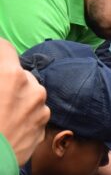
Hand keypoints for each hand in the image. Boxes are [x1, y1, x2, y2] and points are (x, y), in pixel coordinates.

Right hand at [0, 38, 48, 164]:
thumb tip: (2, 73)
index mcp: (12, 75)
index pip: (4, 48)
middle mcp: (33, 89)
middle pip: (18, 72)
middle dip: (5, 76)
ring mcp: (41, 109)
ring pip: (28, 92)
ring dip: (16, 95)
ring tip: (1, 109)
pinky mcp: (43, 127)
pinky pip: (33, 111)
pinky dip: (22, 112)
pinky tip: (8, 122)